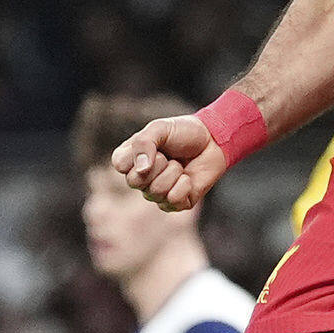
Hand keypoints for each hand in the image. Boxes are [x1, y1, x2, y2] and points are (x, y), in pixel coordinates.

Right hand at [111, 114, 228, 213]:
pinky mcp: (175, 203)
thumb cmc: (184, 133)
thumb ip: (144, 143)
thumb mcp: (160, 129)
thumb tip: (141, 170)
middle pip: (135, 182)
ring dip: (173, 173)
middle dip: (158, 164)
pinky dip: (184, 185)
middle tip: (169, 156)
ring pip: (156, 191)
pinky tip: (188, 178)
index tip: (154, 145)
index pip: (119, 165)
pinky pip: (172, 200)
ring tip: (180, 165)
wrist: (213, 142)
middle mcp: (141, 179)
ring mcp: (156, 193)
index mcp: (131, 159)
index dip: (137, 155)